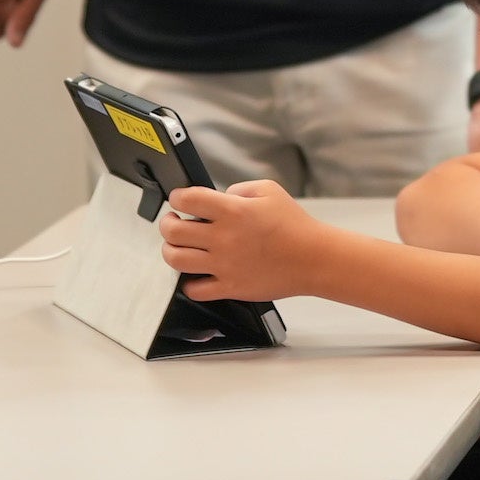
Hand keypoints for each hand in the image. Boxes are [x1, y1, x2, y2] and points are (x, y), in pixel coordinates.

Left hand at [159, 181, 329, 301]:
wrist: (313, 258)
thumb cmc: (294, 224)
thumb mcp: (269, 190)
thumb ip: (239, 189)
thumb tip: (220, 197)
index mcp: (233, 211)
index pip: (188, 199)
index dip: (177, 197)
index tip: (178, 199)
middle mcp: (223, 238)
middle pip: (174, 231)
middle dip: (166, 223)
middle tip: (172, 221)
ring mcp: (224, 265)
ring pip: (176, 260)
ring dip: (170, 250)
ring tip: (176, 246)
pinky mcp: (230, 287)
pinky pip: (194, 290)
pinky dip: (189, 282)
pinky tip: (196, 274)